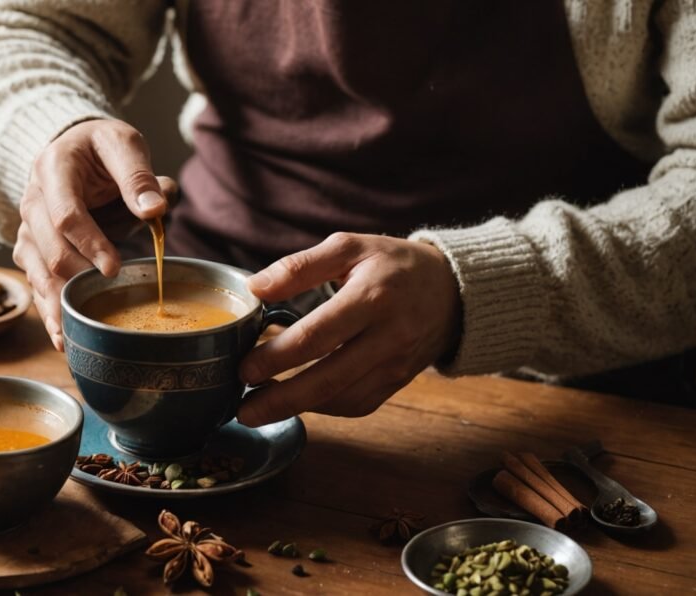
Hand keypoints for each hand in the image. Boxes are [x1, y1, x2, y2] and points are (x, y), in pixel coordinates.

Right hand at [13, 119, 169, 349]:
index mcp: (53, 169)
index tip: (114, 267)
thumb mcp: (123, 144)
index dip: (89, 243)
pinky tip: (62, 337)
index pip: (65, 214)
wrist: (72, 149)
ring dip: (56, 304)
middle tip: (105, 298)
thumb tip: (156, 208)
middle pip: (48, 248)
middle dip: (76, 277)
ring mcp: (27, 228)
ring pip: (36, 272)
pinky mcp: (30, 249)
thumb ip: (139, 176)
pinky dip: (48, 311)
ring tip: (73, 336)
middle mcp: (31, 200)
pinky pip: (35, 283)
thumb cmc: (101, 149)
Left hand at [236, 233, 461, 425]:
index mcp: (373, 297)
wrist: (453, 290)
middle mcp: (389, 336)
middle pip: (329, 379)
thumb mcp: (349, 247)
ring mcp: (397, 364)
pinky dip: (323, 408)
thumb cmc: (392, 264)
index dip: (277, 356)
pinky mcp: (399, 382)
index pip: (318, 335)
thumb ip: (299, 266)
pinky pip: (357, 404)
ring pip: (342, 399)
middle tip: (243, 409)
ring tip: (258, 406)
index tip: (244, 368)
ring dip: (298, 408)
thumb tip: (253, 288)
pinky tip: (295, 401)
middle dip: (281, 399)